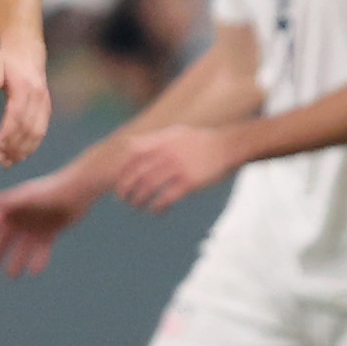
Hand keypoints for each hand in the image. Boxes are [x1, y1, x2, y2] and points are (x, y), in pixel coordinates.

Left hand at [0, 42, 50, 166]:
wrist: (27, 52)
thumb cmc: (6, 60)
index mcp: (25, 87)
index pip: (16, 115)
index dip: (8, 134)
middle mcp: (38, 97)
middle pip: (27, 128)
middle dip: (14, 148)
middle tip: (0, 162)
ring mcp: (44, 103)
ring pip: (37, 132)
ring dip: (23, 151)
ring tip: (8, 163)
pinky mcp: (46, 109)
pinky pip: (41, 131)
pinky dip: (32, 146)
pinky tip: (21, 156)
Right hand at [0, 165, 100, 277]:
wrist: (77, 191)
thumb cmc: (48, 190)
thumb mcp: (24, 198)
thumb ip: (2, 201)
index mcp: (11, 209)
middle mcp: (21, 218)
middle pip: (5, 240)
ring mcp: (35, 226)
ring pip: (22, 248)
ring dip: (16, 261)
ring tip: (11, 276)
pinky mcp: (50, 232)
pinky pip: (41, 250)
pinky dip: (38, 260)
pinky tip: (34, 272)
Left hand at [115, 125, 241, 213]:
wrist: (228, 146)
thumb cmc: (200, 142)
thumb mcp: (175, 133)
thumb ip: (154, 140)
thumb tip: (132, 145)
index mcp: (161, 141)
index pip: (131, 156)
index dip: (121, 171)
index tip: (118, 182)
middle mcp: (166, 153)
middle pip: (136, 175)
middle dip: (126, 189)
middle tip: (123, 199)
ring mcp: (177, 167)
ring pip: (148, 188)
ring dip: (139, 200)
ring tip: (138, 207)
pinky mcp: (189, 182)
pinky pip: (166, 198)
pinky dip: (158, 207)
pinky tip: (157, 211)